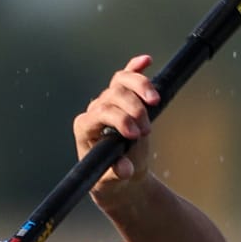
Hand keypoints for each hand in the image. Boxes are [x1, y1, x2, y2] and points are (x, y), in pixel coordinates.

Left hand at [73, 54, 161, 206]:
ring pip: (121, 81)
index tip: (135, 134)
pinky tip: (146, 61)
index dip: (119, 119)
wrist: (119, 174)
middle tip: (146, 131)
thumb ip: (117, 173)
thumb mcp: (112, 181)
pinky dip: (136, 68)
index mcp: (86, 127)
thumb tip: (124, 168)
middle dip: (133, 109)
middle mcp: (95, 109)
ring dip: (140, 86)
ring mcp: (109, 100)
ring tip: (155, 101)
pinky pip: (127, 77)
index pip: (100, 113)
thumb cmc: (110, 177)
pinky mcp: (123, 97)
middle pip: (113, 94)